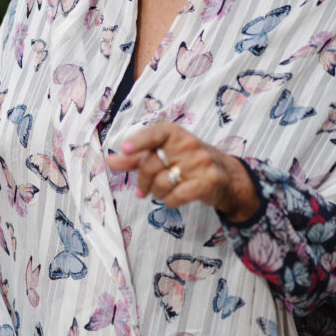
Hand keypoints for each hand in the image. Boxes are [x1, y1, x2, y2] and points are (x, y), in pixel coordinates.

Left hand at [107, 121, 259, 222]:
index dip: (138, 141)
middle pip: (151, 165)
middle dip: (143, 181)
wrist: (226, 175)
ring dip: (156, 193)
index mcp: (174, 133)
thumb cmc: (188, 161)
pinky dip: (170, 202)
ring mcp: (200, 162)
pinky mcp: (208, 181)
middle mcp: (188, 143)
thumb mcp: (163, 154)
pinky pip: (177, 196)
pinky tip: (173, 199)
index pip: (154, 134)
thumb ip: (135, 158)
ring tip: (162, 192)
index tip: (125, 149)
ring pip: (162, 183)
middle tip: (144, 189)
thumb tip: (109, 161)